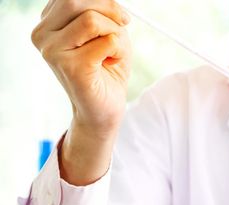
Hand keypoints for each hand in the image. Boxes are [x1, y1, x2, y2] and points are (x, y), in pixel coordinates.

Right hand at [31, 0, 131, 184]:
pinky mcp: (71, 67)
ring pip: (92, 20)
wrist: (105, 108)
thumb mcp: (107, 31)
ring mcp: (53, 51)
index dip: (101, 0)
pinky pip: (107, 41)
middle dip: (109, 10)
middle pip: (76, 0)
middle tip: (124, 25)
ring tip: (112, 52)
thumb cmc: (106, 68)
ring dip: (114, 33)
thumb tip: (110, 2)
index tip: (119, 17)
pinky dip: (118, 50)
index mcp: (47, 24)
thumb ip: (102, 11)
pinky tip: (111, 64)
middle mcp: (42, 36)